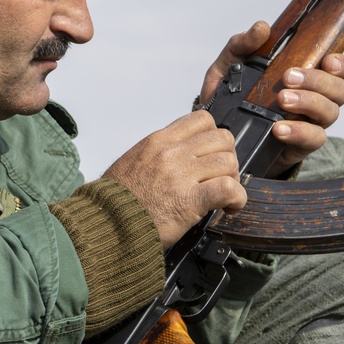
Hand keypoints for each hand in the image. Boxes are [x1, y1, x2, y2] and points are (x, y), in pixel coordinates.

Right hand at [104, 112, 245, 248]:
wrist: (106, 223)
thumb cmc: (117, 198)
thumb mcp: (135, 160)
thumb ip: (160, 152)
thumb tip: (182, 153)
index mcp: (159, 141)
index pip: (202, 119)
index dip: (214, 136)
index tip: (212, 152)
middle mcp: (172, 153)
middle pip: (222, 139)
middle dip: (227, 157)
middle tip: (222, 175)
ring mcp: (182, 175)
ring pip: (228, 162)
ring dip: (232, 179)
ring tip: (224, 195)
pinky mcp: (190, 200)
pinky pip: (228, 189)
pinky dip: (236, 198)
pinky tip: (230, 207)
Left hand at [199, 21, 343, 176]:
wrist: (215, 132)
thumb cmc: (230, 95)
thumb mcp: (229, 65)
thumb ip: (242, 45)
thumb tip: (262, 28)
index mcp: (306, 75)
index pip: (340, 69)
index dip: (342, 64)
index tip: (327, 60)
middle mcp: (315, 99)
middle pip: (340, 90)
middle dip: (319, 81)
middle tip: (289, 78)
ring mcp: (310, 123)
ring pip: (330, 112)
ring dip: (309, 103)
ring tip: (282, 100)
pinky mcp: (300, 145)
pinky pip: (313, 139)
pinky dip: (299, 131)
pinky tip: (279, 128)